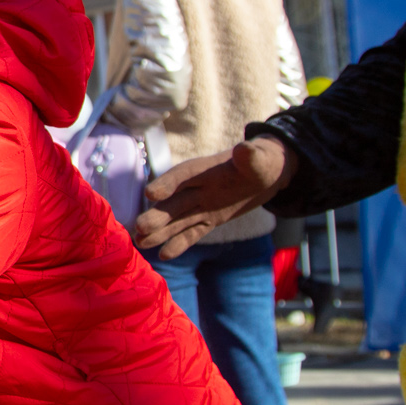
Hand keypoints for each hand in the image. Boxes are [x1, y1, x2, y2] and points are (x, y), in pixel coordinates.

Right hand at [133, 137, 296, 257]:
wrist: (266, 174)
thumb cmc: (262, 161)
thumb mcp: (261, 158)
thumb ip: (251, 156)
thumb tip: (244, 150)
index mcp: (205, 169)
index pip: (182, 176)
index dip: (167, 184)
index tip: (151, 195)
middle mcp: (198, 188)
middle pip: (174, 203)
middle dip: (157, 215)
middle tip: (139, 228)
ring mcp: (202, 205)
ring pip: (178, 220)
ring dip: (160, 232)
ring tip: (141, 244)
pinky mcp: (210, 219)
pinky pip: (193, 233)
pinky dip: (180, 243)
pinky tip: (164, 255)